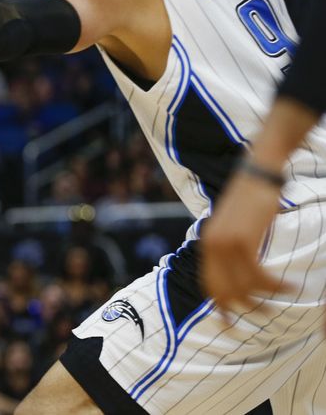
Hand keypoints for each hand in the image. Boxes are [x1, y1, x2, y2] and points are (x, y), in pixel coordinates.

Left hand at [202, 172, 289, 320]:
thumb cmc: (249, 200)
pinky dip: (275, 285)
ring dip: (266, 297)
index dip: (219, 306)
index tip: (228, 323)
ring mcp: (225, 244)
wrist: (257, 175)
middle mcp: (211, 246)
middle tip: (264, 314)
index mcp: (206, 244)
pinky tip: (291, 286)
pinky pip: (258, 275)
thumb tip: (235, 274)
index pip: (208, 284)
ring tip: (284, 295)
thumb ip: (228, 248)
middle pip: (225, 291)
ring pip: (245, 286)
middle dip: (245, 307)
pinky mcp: (243, 241)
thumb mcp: (232, 226)